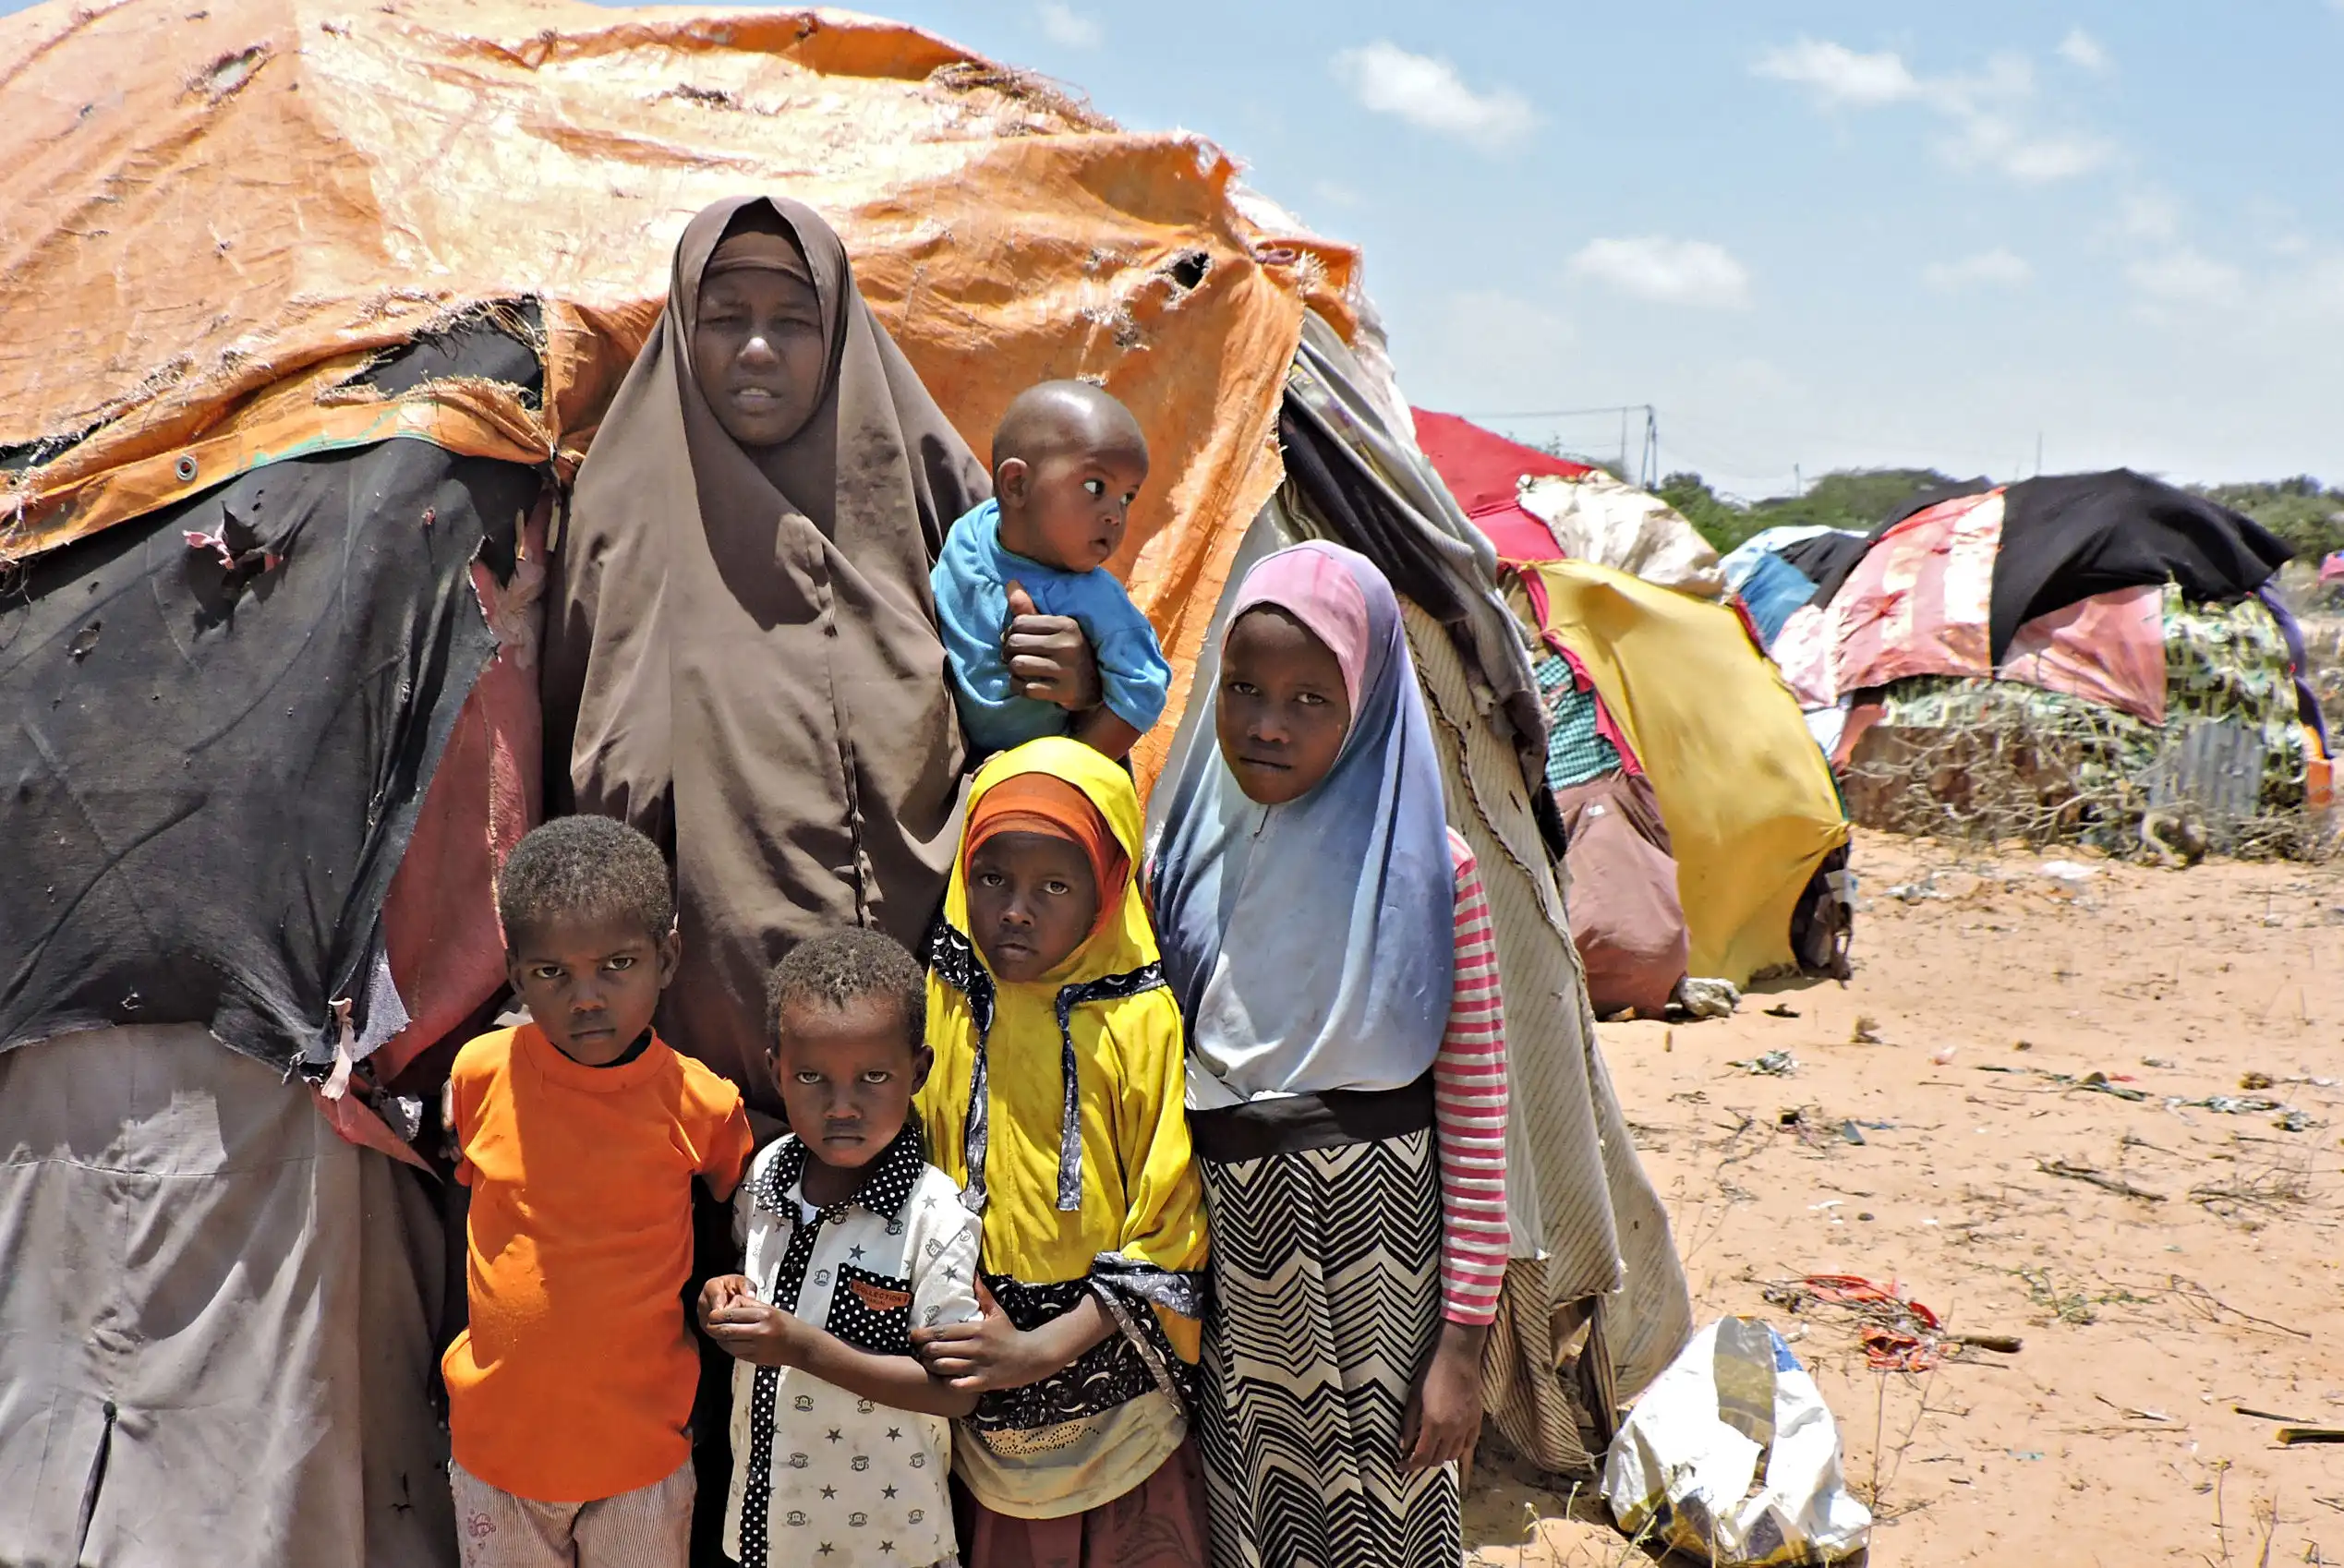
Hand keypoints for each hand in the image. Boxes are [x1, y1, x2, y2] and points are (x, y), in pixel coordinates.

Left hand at [700, 1276, 811, 1368]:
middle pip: (726, 1330)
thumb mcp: (771, 1309)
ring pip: (727, 1343)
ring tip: (718, 1332)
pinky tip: (728, 1341)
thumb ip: (750, 1306)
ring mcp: (757, 1347)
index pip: (732, 1314)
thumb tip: (730, 1303)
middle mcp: (760, 1332)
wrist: (801, 1346)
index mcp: (764, 1315)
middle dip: (713, 1327)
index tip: (712, 1313)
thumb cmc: (787, 1324)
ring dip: (719, 1338)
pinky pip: (734, 1352)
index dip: (717, 1315)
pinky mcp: (755, 1359)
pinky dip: (727, 1346)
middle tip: (709, 1324)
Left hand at [910, 1279, 1052, 1391]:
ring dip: (932, 1366)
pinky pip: (958, 1385)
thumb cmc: (1011, 1334)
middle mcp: (975, 1347)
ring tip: (927, 1364)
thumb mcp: (997, 1313)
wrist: (1032, 1355)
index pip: (942, 1331)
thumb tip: (975, 1276)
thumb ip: (983, 1296)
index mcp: (976, 1329)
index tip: (912, 1336)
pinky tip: (945, 1379)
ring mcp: (978, 1366)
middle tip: (918, 1351)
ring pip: (944, 1367)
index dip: (923, 1335)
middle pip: (938, 1350)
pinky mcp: (983, 1382)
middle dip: (923, 1351)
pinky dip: (948, 1383)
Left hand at [1002, 581, 1101, 711]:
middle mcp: (1068, 646)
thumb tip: (1010, 583)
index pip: (1020, 622)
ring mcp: (1067, 671)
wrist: (1097, 686)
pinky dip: (1019, 686)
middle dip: (1008, 651)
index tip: (1016, 640)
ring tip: (1019, 670)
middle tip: (1012, 656)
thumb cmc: (1070, 652)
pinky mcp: (1064, 693)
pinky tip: (1026, 683)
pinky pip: (1026, 688)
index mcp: (1067, 625)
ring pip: (1018, 665)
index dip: (1010, 632)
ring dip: (1013, 670)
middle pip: (1015, 644)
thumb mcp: (1056, 628)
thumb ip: (1031, 608)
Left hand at [1400, 1323, 1483, 1472]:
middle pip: (1438, 1459)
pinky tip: (1449, 1444)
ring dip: (1440, 1456)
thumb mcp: (1413, 1397)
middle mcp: (1453, 1430)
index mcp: (1434, 1424)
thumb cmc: (1431, 1373)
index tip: (1400, 1466)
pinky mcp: (1477, 1421)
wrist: (1458, 1356)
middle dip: (1423, 1462)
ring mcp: (1467, 1427)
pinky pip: (1469, 1445)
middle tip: (1413, 1456)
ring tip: (1430, 1449)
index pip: (1421, 1457)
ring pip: (1454, 1455)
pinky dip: (1458, 1450)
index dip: (1409, 1465)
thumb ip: (1408, 1425)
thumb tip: (1403, 1446)